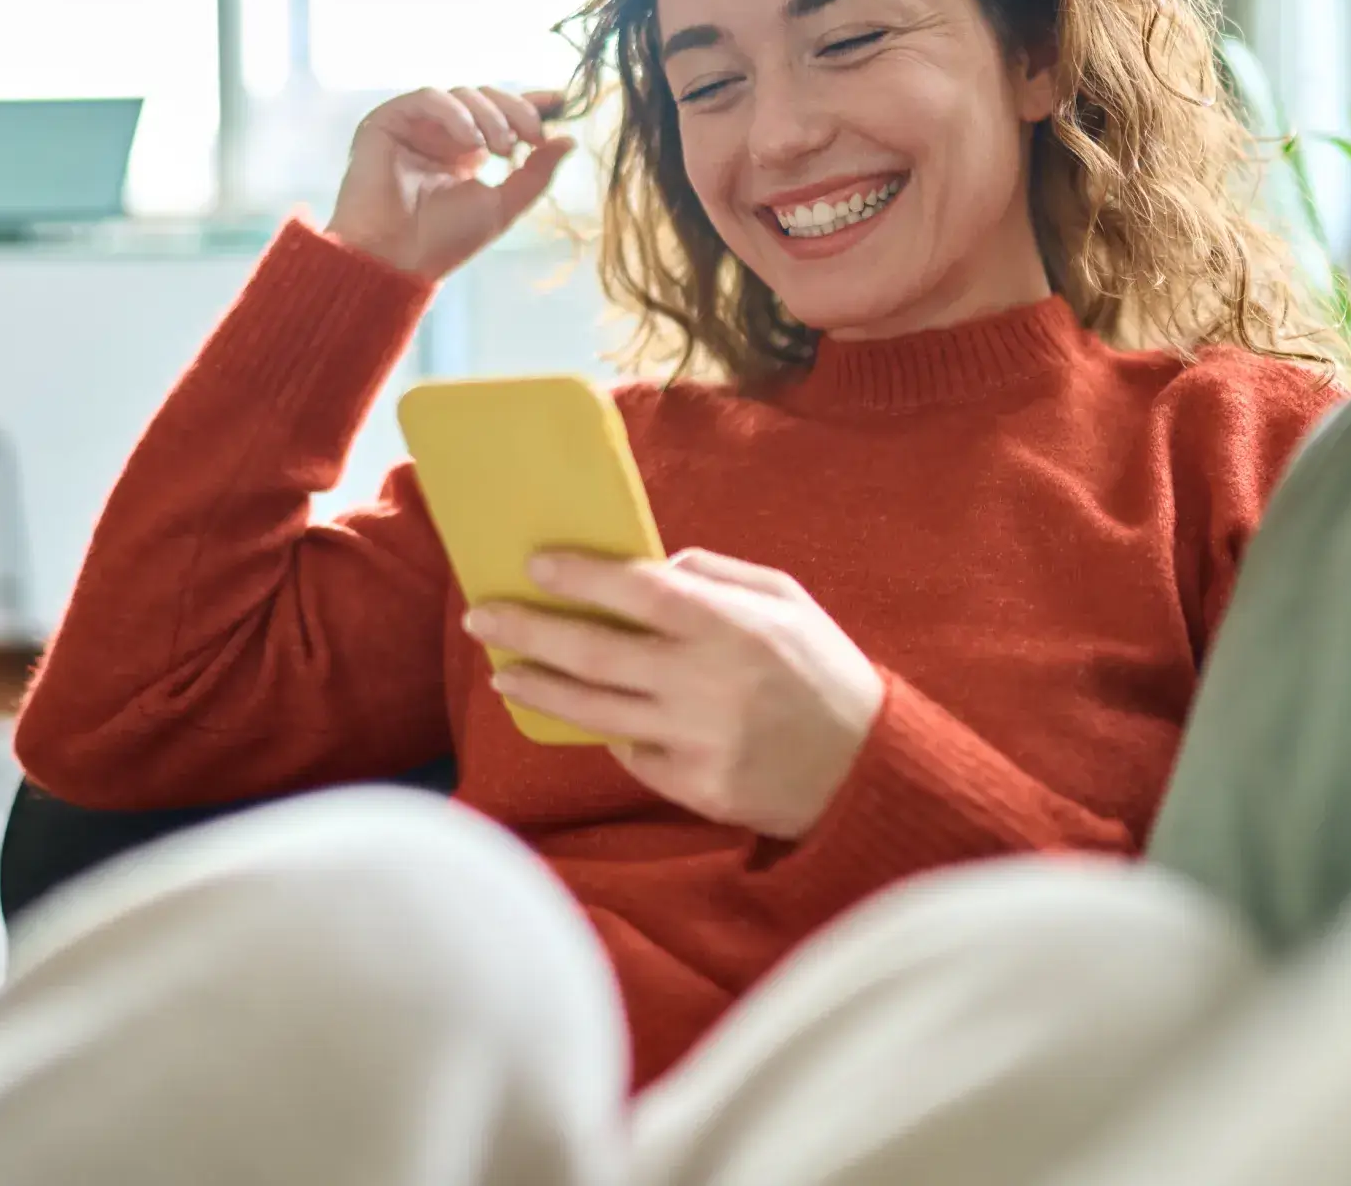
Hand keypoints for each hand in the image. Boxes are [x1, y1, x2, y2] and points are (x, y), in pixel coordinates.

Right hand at [326, 85, 574, 279]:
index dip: (531, 103)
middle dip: (516, 111)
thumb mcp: (503, 206)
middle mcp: (441, 135)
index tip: (561, 100)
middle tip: (532, 137)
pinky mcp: (388, 121)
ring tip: (501, 149)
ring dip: (490, 116)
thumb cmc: (444, 241)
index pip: (502, 114)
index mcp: (467, 152)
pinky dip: (456, 113)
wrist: (396, 258)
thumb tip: (569, 140)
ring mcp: (415, 126)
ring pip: (462, 94)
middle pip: (486, 98)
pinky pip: (428, 97)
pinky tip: (471, 140)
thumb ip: (536, 174)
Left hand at [467, 549, 884, 839]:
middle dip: (529, 629)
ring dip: (539, 689)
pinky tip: (587, 714)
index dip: (581, 576)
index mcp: (732, 626)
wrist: (867, 770)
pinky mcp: (692, 787)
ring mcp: (696, 741)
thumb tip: (652, 565)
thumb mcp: (788, 600)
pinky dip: (606, 730)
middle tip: (483, 616)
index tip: (534, 563)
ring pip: (594, 711)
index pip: (638, 591)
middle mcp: (706, 683)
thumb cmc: (824, 670)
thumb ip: (719, 574)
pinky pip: (629, 753)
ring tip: (502, 673)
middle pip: (594, 652)